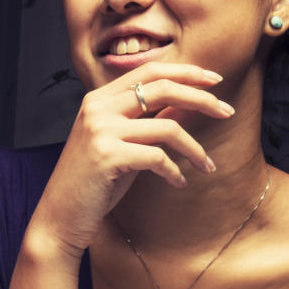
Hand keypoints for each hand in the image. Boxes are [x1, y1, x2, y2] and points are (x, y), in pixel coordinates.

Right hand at [33, 64, 233, 256]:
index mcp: (98, 98)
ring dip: (195, 148)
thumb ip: (146, 121)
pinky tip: (178, 182)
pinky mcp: (107, 155)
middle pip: (162, 88)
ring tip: (207, 166)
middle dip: (202, 98)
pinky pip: (157, 157)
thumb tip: (186, 104)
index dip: (187, 72)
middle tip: (228, 112)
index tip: (215, 81)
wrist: (60, 216)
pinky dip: (174, 171)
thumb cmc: (94, 182)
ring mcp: (100, 130)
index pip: (150, 71)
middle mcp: (97, 108)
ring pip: (167, 126)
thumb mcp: (121, 144)